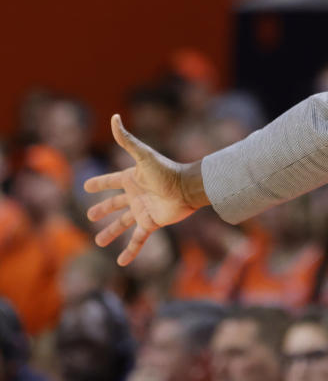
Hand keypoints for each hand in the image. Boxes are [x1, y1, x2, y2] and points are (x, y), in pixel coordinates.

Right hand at [84, 115, 199, 265]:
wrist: (188, 189)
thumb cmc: (167, 171)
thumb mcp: (143, 155)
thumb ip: (127, 139)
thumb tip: (114, 117)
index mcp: (132, 179)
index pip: (110, 181)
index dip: (99, 183)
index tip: (87, 186)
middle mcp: (136, 195)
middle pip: (114, 204)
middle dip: (102, 210)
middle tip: (90, 216)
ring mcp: (142, 210)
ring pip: (122, 224)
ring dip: (110, 232)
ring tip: (98, 241)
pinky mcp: (151, 223)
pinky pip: (138, 239)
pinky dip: (130, 251)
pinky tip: (122, 263)